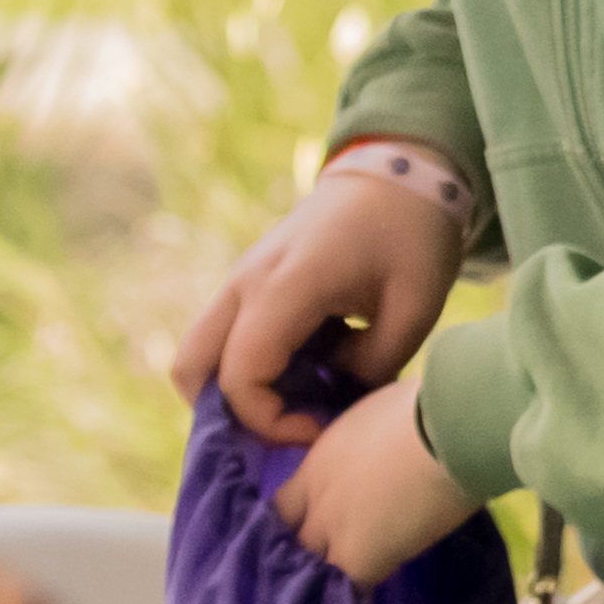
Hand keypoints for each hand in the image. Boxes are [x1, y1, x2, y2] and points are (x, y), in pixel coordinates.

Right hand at [179, 158, 471, 456]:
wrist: (397, 174)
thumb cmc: (412, 237)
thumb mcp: (414, 311)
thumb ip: (371, 368)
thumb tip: (332, 399)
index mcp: (284, 287)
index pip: (240, 378)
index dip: (271, 423)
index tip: (321, 429)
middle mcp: (246, 283)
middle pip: (190, 368)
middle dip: (229, 414)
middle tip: (290, 426)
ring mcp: (241, 279)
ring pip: (198, 354)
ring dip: (234, 390)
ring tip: (298, 401)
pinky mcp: (248, 282)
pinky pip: (224, 338)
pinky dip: (247, 368)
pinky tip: (304, 372)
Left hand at [283, 380, 479, 581]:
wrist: (447, 426)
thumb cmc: (422, 408)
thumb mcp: (371, 420)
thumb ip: (359, 449)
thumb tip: (376, 455)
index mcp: (317, 463)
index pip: (283, 507)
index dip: (294, 523)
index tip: (308, 534)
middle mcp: (316, 499)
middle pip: (290, 541)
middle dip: (305, 557)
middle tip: (324, 573)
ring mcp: (334, 529)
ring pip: (312, 571)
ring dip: (327, 582)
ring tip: (342, 601)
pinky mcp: (362, 556)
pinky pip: (348, 590)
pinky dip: (355, 600)